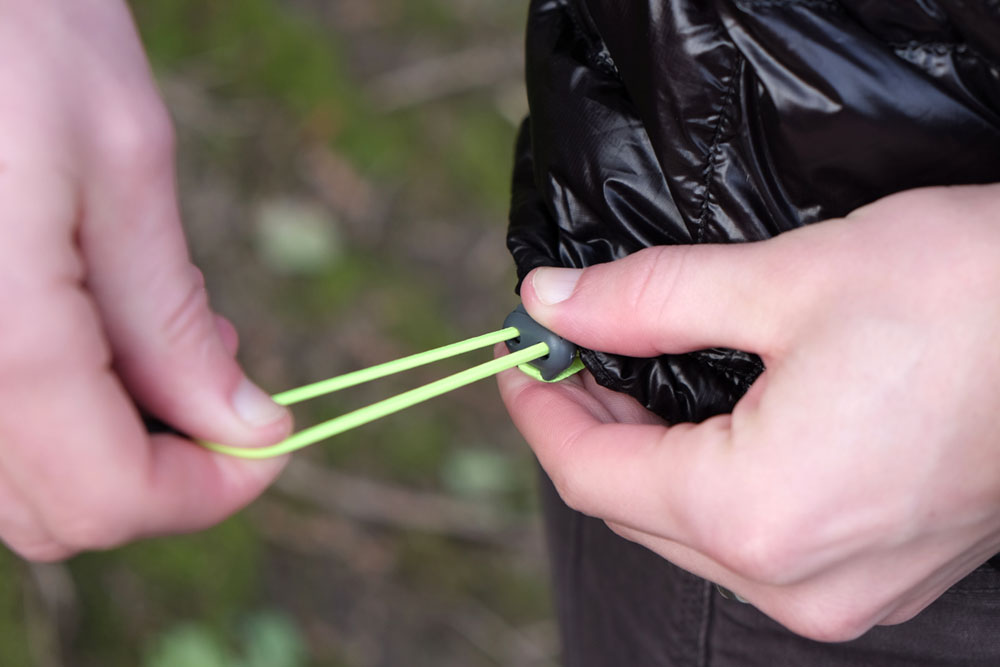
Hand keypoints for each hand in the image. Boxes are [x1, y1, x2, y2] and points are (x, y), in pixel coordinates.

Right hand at [0, 0, 290, 560]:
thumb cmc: (16, 29)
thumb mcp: (124, 164)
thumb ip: (173, 320)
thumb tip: (243, 426)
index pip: (110, 496)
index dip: (211, 490)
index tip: (277, 438)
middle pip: (63, 511)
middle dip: (170, 471)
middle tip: (230, 381)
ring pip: (24, 484)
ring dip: (120, 444)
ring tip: (174, 342)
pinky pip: (0, 428)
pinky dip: (67, 411)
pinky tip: (105, 331)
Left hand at [498, 183, 999, 640]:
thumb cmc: (967, 297)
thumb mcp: (784, 281)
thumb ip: (648, 300)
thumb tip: (554, 302)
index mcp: (758, 514)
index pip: (593, 475)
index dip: (542, 414)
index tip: (521, 361)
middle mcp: (794, 581)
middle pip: (636, 512)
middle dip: (589, 433)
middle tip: (570, 357)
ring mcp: (841, 594)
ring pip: (691, 535)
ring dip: (645, 462)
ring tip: (628, 383)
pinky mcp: (876, 579)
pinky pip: (753, 545)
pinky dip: (709, 489)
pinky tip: (706, 431)